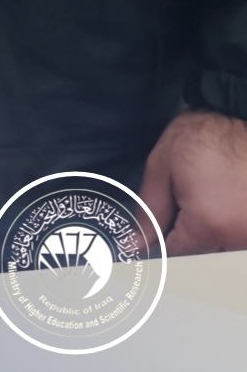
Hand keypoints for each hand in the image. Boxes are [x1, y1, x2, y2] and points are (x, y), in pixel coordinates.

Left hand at [142, 108, 246, 252]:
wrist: (238, 116)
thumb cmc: (202, 137)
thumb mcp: (162, 169)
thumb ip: (149, 211)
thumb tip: (136, 244)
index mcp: (208, 226)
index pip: (176, 255)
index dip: (160, 242)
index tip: (156, 228)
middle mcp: (238, 237)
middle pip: (203, 256)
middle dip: (187, 237)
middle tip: (183, 205)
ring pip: (224, 249)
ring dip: (210, 233)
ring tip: (207, 199)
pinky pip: (238, 237)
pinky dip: (228, 227)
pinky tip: (221, 201)